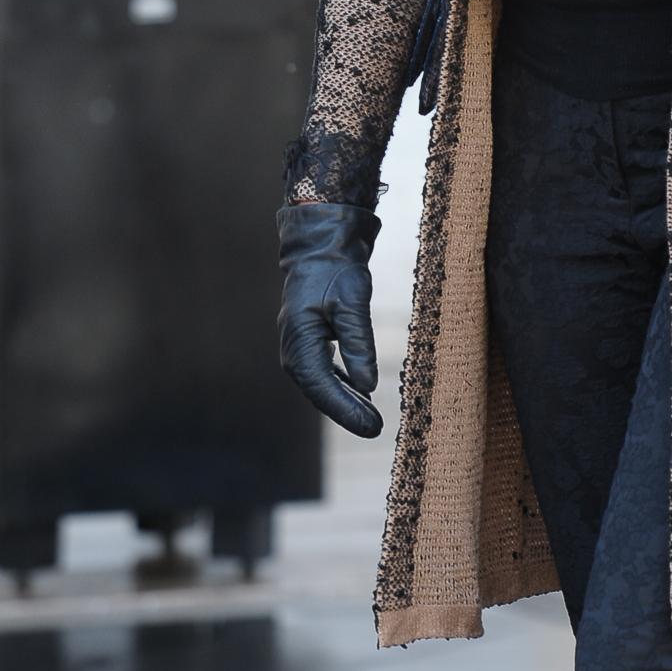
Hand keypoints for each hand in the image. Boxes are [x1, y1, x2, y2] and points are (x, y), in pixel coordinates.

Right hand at [277, 202, 382, 436]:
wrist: (321, 241)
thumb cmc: (335, 268)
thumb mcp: (352, 303)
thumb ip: (359, 344)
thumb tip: (368, 386)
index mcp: (299, 341)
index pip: (322, 388)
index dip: (347, 410)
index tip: (371, 426)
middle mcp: (295, 348)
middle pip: (320, 392)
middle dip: (347, 412)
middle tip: (376, 429)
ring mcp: (301, 344)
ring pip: (322, 384)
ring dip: (345, 402)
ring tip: (371, 419)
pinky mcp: (312, 338)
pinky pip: (325, 371)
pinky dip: (343, 385)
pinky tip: (360, 394)